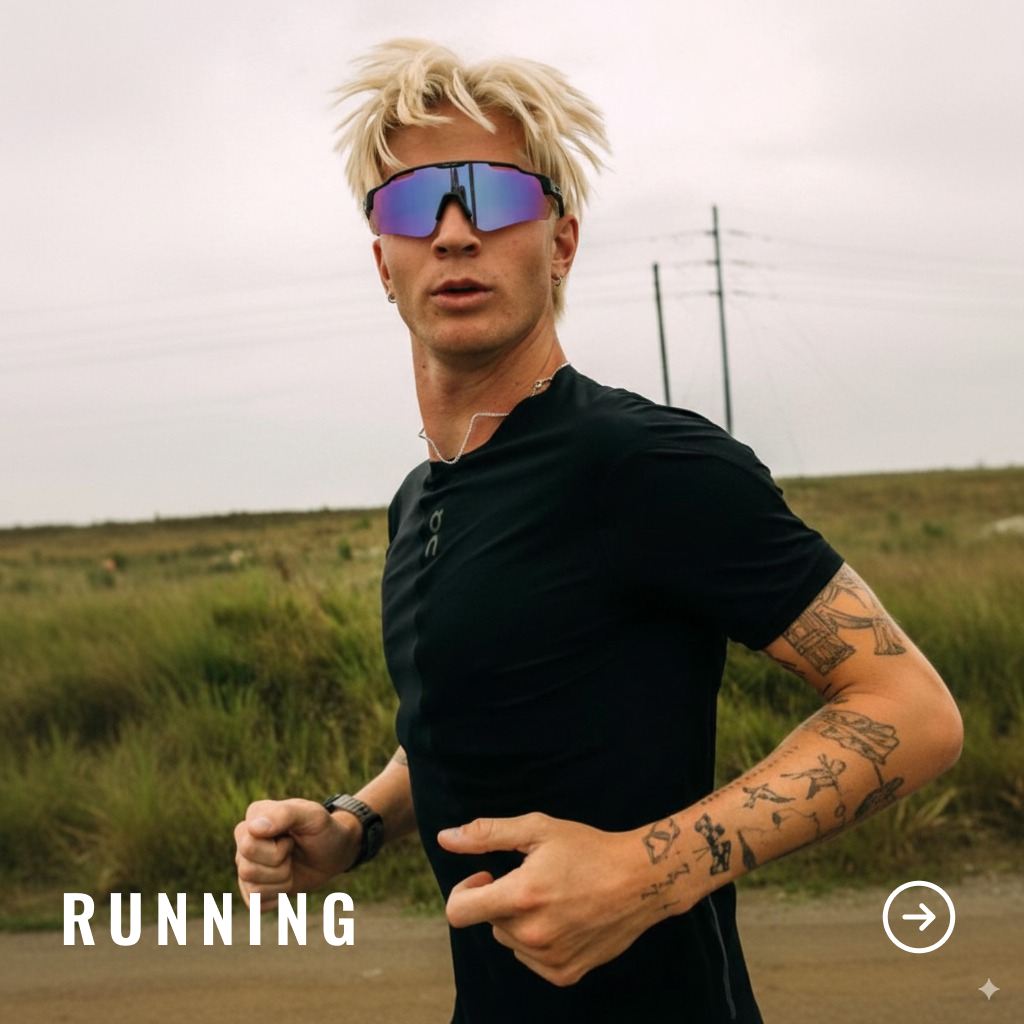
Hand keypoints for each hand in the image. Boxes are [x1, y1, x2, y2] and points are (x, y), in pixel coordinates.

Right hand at [234, 798, 358, 909]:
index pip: (248, 846)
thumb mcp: (314, 815)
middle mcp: (244, 838)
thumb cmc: (324, 830)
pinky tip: (287, 881)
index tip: (292, 838)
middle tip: (293, 852)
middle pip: (247, 870)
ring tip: (292, 865)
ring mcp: (245, 863)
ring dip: (282, 881)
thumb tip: (253, 828)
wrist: (335, 853)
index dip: (278, 849)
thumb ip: (285, 813)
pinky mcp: (251, 887)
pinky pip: (255, 904)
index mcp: (255, 815)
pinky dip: (278, 897)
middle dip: (281, 866)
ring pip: (252, 890)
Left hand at [439, 813, 670, 986]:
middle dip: (502, 901)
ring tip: (555, 897)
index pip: (458, 912)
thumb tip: (445, 839)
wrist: (641, 880)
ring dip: (521, 921)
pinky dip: (539, 940)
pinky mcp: (565, 974)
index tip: (487, 875)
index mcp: (521, 897)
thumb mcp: (538, 829)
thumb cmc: (588, 848)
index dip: (465, 891)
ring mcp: (549, 959)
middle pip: (489, 922)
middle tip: (536, 880)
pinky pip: (532, 959)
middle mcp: (532, 934)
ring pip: (510, 940)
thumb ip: (487, 834)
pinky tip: (565, 918)